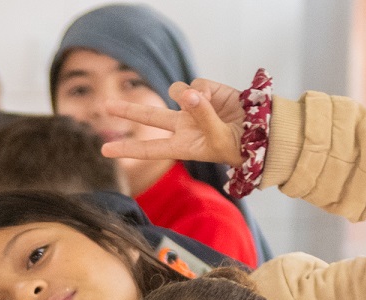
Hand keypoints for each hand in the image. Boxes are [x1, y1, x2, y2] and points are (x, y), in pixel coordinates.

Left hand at [101, 78, 246, 167]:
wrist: (261, 130)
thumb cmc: (239, 144)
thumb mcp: (218, 137)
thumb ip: (201, 115)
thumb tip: (188, 94)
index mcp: (181, 145)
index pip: (148, 148)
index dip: (126, 148)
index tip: (104, 150)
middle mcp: (182, 125)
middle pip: (148, 115)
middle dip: (127, 110)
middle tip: (105, 106)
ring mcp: (191, 107)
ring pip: (174, 91)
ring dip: (185, 95)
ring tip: (201, 104)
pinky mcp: (205, 90)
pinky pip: (194, 84)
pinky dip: (202, 90)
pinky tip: (214, 99)